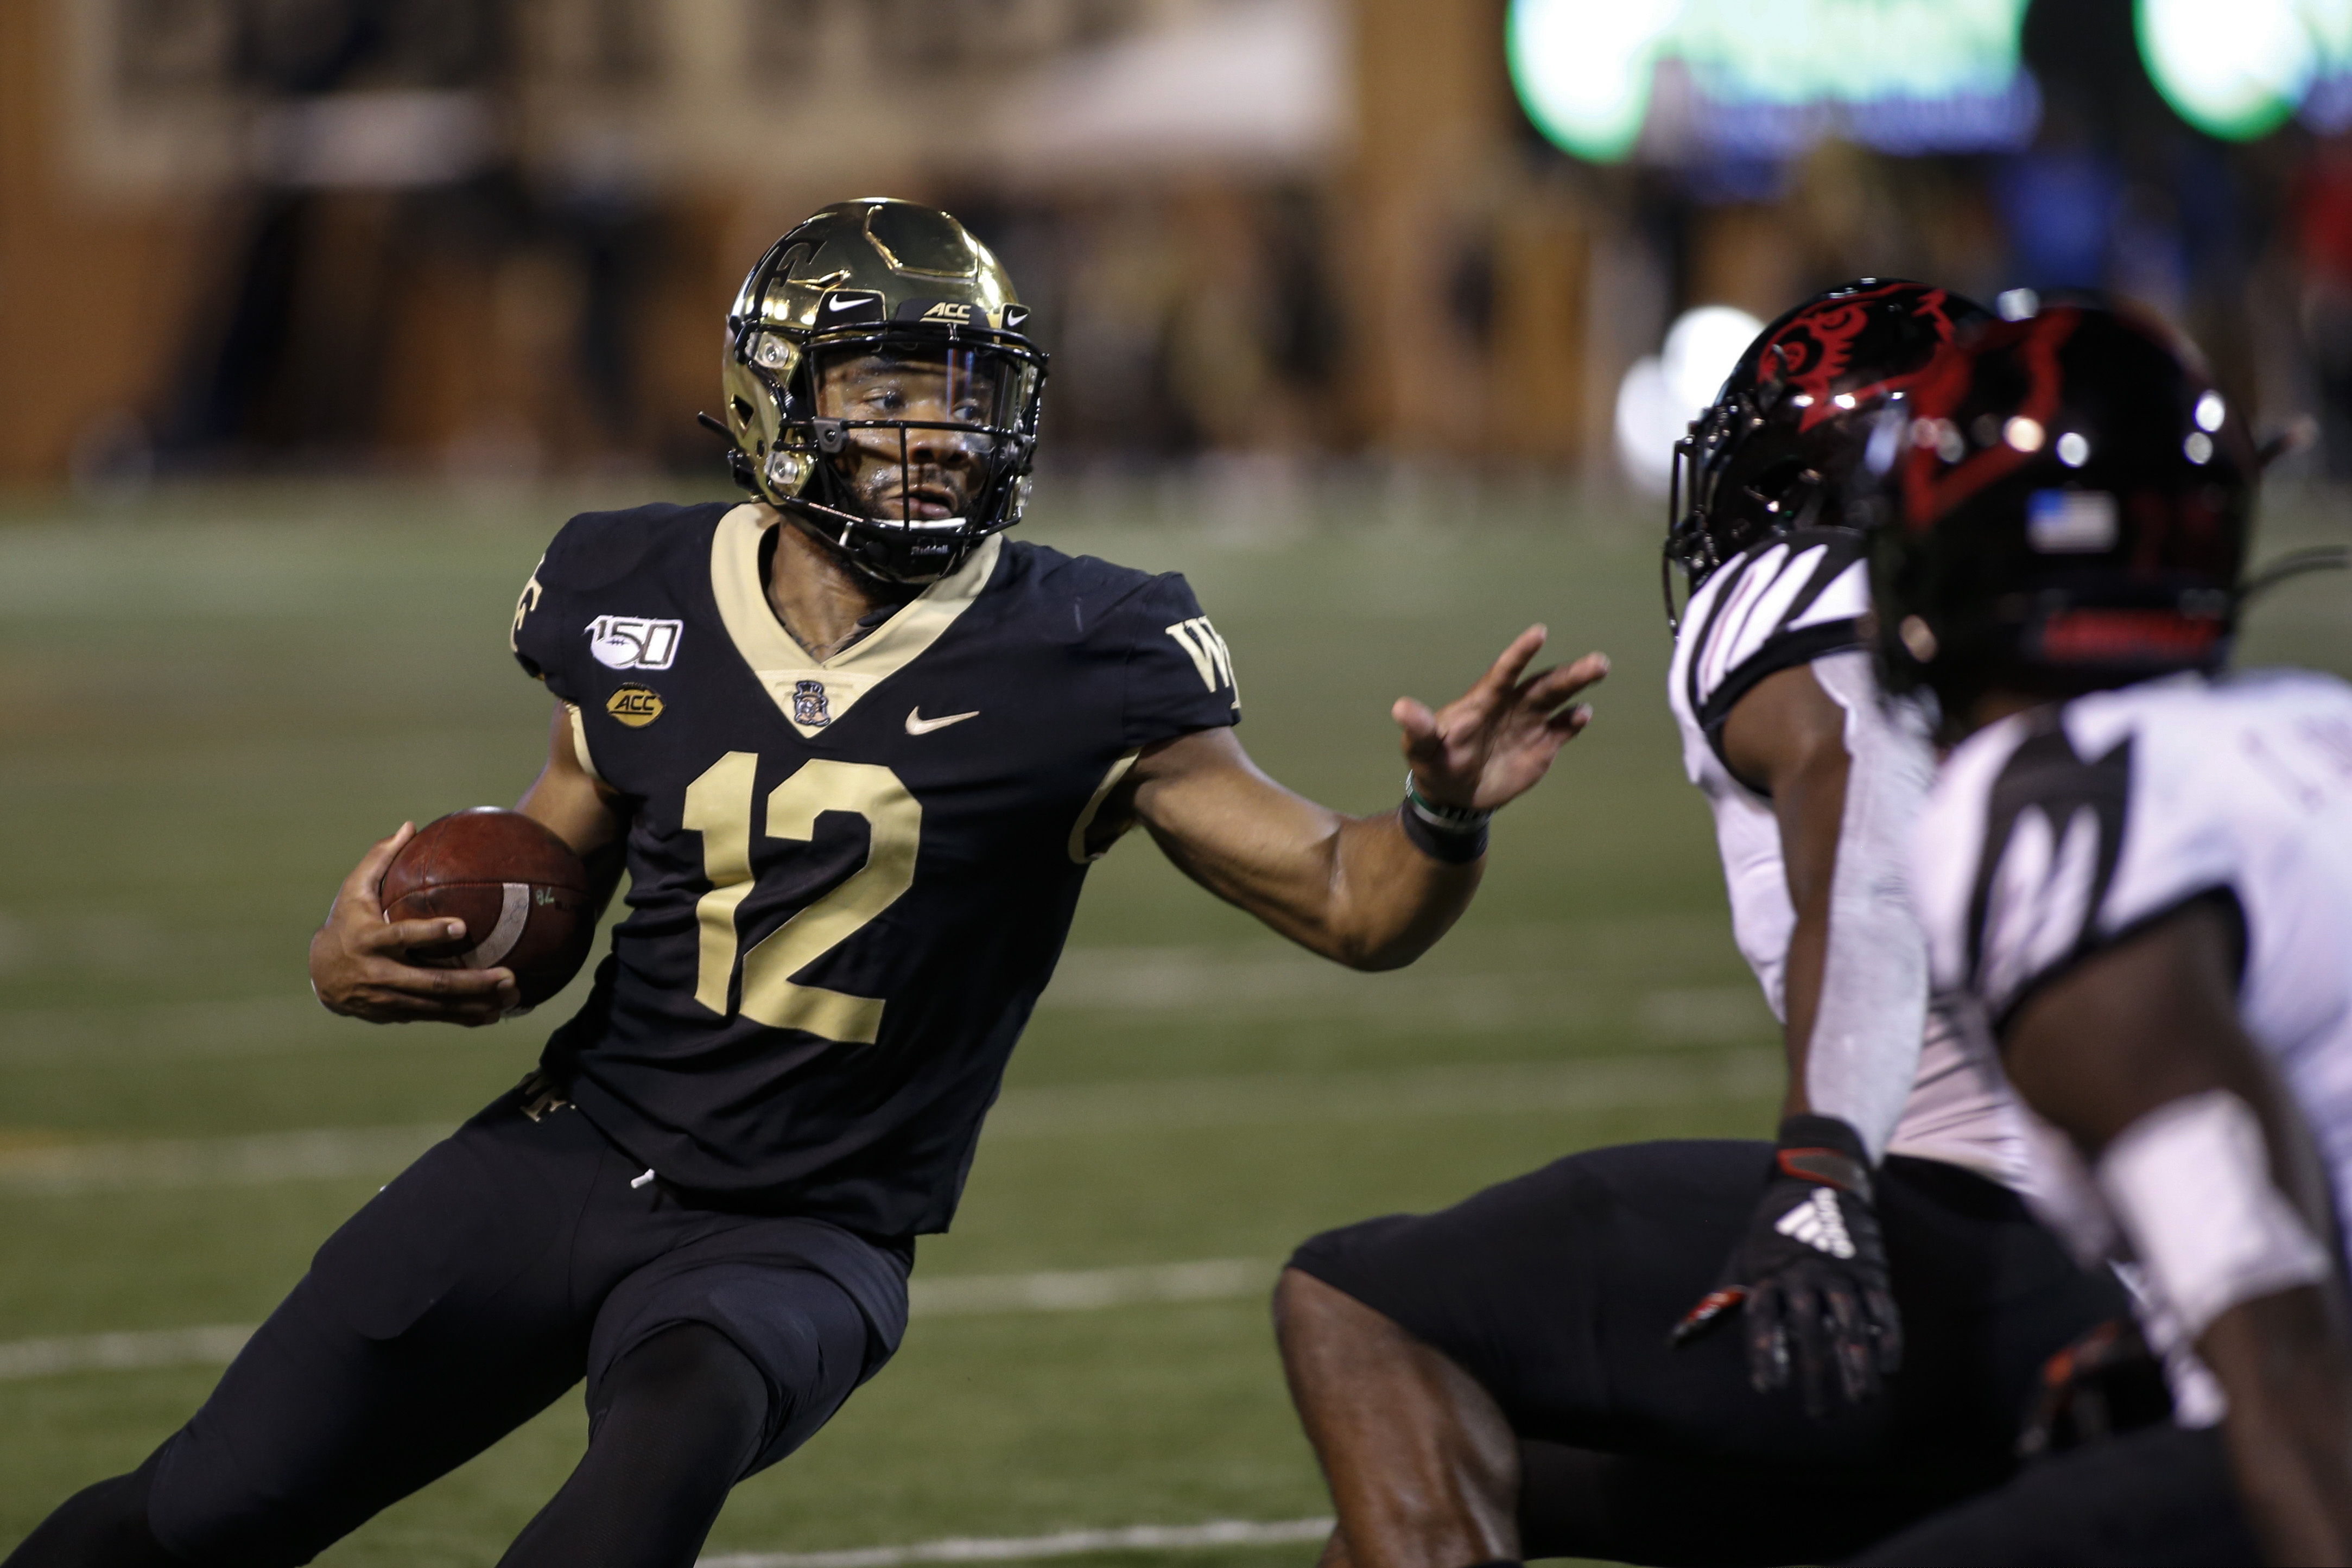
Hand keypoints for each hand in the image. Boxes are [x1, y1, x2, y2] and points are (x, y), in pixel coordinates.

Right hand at [308, 823, 519, 1025]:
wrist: (322, 976)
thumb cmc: (345, 923)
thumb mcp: (352, 890)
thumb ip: (379, 859)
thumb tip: (409, 825)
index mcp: (369, 940)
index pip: (402, 936)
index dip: (431, 933)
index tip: (462, 926)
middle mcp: (380, 973)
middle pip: (429, 982)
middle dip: (471, 982)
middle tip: (508, 975)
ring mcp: (390, 999)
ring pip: (438, 1005)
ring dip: (477, 1003)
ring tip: (512, 996)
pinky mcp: (399, 1013)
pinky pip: (436, 1016)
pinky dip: (466, 1017)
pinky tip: (495, 1015)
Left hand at [1393, 628, 1606, 809]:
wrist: (1454, 795)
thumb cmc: (1434, 763)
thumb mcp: (1421, 749)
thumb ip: (1418, 729)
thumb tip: (1400, 708)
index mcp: (1484, 700)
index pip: (1505, 672)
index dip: (1520, 653)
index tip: (1538, 633)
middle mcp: (1511, 706)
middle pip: (1543, 684)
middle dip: (1569, 673)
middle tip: (1597, 661)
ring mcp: (1529, 724)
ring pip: (1558, 699)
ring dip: (1578, 685)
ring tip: (1600, 668)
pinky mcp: (1542, 746)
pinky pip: (1562, 730)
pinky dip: (1574, 721)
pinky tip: (1583, 714)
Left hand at [1671, 1114, 1901, 1414]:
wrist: (1815, 1182)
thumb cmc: (1769, 1236)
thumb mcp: (1739, 1263)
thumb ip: (1717, 1305)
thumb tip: (1676, 1342)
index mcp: (1767, 1275)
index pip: (1762, 1320)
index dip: (1765, 1354)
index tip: (1768, 1389)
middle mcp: (1804, 1275)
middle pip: (1810, 1330)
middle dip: (1816, 1374)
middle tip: (1819, 1415)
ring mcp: (1841, 1272)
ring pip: (1852, 1323)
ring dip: (1857, 1364)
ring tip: (1861, 1398)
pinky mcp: (1871, 1269)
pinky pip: (1883, 1307)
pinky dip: (1888, 1338)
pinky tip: (1889, 1368)